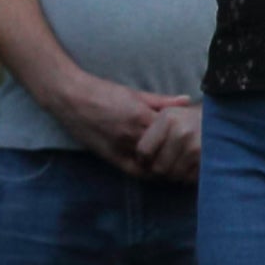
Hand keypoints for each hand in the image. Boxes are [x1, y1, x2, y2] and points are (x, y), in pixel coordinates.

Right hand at [52, 73, 187, 173]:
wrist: (71, 98)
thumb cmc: (103, 92)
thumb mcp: (135, 93)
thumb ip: (162, 101)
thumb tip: (187, 101)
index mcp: (141, 116)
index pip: (173, 133)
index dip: (185, 137)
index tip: (193, 138)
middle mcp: (132, 135)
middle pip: (165, 152)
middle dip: (178, 154)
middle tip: (190, 155)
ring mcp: (121, 148)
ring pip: (152, 165)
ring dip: (165, 166)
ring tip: (177, 164)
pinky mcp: (111, 157)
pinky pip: (135, 171)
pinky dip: (148, 173)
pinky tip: (156, 170)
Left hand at [134, 99, 202, 182]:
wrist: (223, 120)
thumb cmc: (190, 117)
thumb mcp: (170, 111)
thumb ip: (149, 124)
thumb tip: (132, 143)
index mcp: (168, 118)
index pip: (143, 151)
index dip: (142, 159)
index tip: (146, 159)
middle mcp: (181, 132)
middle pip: (157, 168)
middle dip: (158, 170)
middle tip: (163, 165)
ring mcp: (196, 148)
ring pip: (173, 175)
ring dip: (172, 174)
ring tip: (176, 164)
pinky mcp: (207, 161)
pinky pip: (188, 178)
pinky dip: (186, 176)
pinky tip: (188, 166)